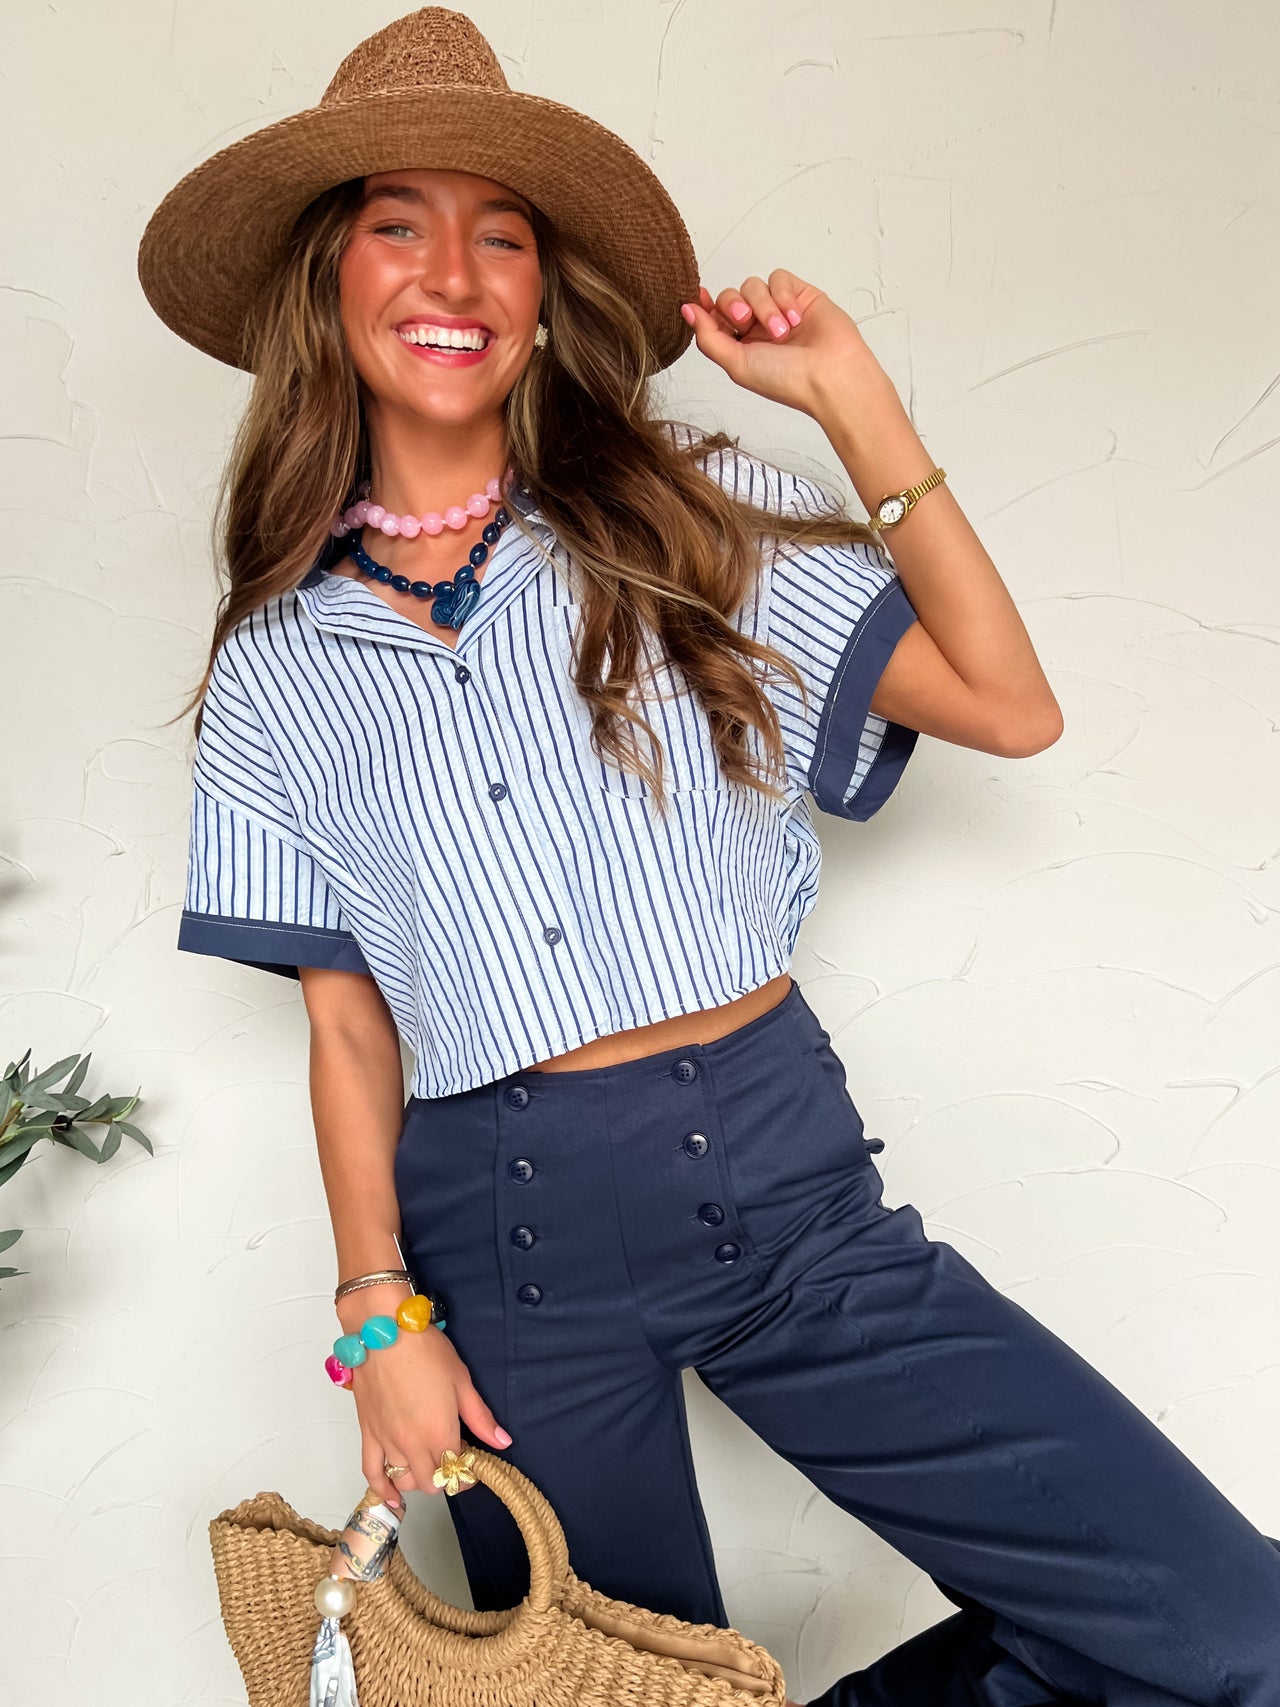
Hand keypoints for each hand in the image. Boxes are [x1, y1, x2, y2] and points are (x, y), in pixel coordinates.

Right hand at [338, 1289, 510, 1512]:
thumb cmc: (426, 1350)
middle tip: (450, 1460)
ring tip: (427, 1463)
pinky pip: (372, 1472)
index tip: (472, 1460)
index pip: (456, 1470)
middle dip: (445, 1477)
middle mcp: (412, 1445)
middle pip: (431, 1483)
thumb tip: (503, 1442)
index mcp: (439, 1433)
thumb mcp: (462, 1380)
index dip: (467, 1469)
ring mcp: (387, 1442)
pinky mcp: (368, 1434)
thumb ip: (480, 1417)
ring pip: (404, 1480)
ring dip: (418, 1478)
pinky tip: (392, 1496)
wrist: (383, 1332)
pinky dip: (382, 1489)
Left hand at [679, 270, 882, 417]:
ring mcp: (779, 309)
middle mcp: (758, 327)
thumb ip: (708, 337)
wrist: (830, 374)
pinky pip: (779, 278)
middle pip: (730, 297)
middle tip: (745, 321)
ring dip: (764, 307)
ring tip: (782, 331)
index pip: (715, 317)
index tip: (697, 296)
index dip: (704, 306)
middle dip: (734, 306)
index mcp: (741, 345)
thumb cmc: (786, 379)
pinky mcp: (800, 294)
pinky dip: (783, 296)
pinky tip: (795, 317)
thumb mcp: (736, 364)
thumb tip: (686, 311)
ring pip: (753, 286)